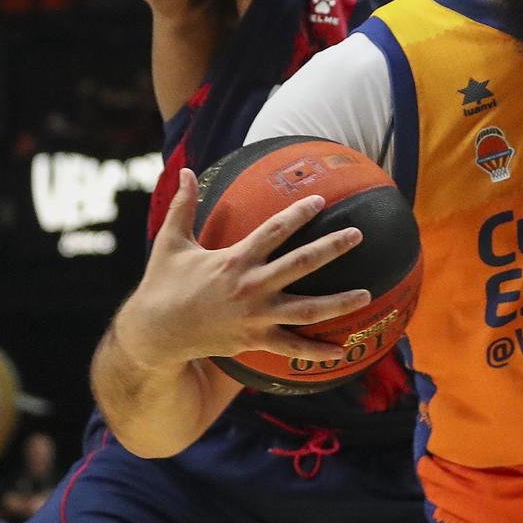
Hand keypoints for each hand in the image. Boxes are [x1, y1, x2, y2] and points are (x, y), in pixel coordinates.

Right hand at [115, 168, 369, 366]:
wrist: (155, 333)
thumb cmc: (164, 284)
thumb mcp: (170, 241)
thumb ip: (184, 205)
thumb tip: (187, 170)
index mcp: (235, 259)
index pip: (274, 230)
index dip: (298, 214)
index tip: (320, 201)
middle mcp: (251, 286)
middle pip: (301, 264)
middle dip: (332, 248)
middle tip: (358, 234)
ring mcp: (256, 316)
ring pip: (307, 310)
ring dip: (339, 302)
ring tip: (367, 293)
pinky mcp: (255, 340)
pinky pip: (292, 348)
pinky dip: (318, 352)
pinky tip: (344, 351)